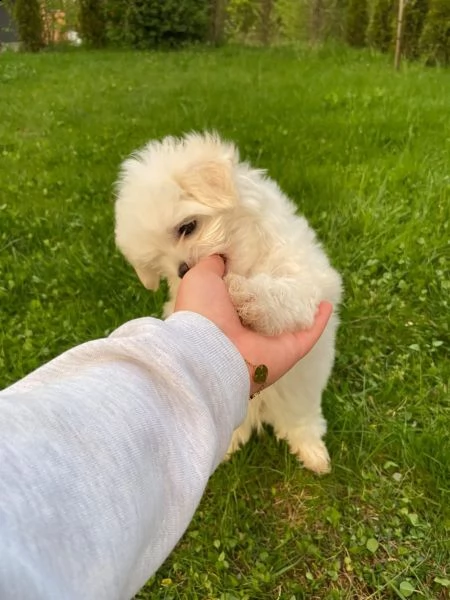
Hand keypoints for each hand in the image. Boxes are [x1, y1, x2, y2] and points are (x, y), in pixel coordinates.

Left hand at [174, 256, 332, 394]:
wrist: (210, 351)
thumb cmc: (202, 312)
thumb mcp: (200, 277)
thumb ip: (213, 264)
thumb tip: (224, 255)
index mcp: (226, 311)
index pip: (245, 292)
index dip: (255, 275)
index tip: (267, 257)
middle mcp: (248, 327)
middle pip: (271, 307)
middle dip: (281, 291)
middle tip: (294, 269)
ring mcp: (270, 340)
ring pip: (292, 321)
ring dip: (303, 305)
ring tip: (313, 284)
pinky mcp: (289, 350)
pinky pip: (308, 334)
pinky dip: (319, 321)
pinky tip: (326, 304)